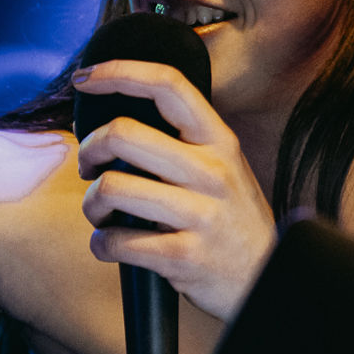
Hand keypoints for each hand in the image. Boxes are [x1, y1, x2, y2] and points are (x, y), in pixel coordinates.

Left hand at [74, 59, 276, 321]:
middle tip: (89, 167)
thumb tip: (112, 125)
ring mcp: (201, 214)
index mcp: (219, 141)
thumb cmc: (232, 222)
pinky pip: (117, 242)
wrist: (269, 281)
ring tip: (102, 215)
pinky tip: (112, 246)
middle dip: (89, 150)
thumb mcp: (223, 168)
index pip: (168, 84)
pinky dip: (101, 244)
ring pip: (112, 187)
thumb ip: (182, 142)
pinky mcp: (185, 256)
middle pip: (123, 133)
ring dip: (91, 204)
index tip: (84, 79)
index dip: (119, 72)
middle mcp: (212, 171)